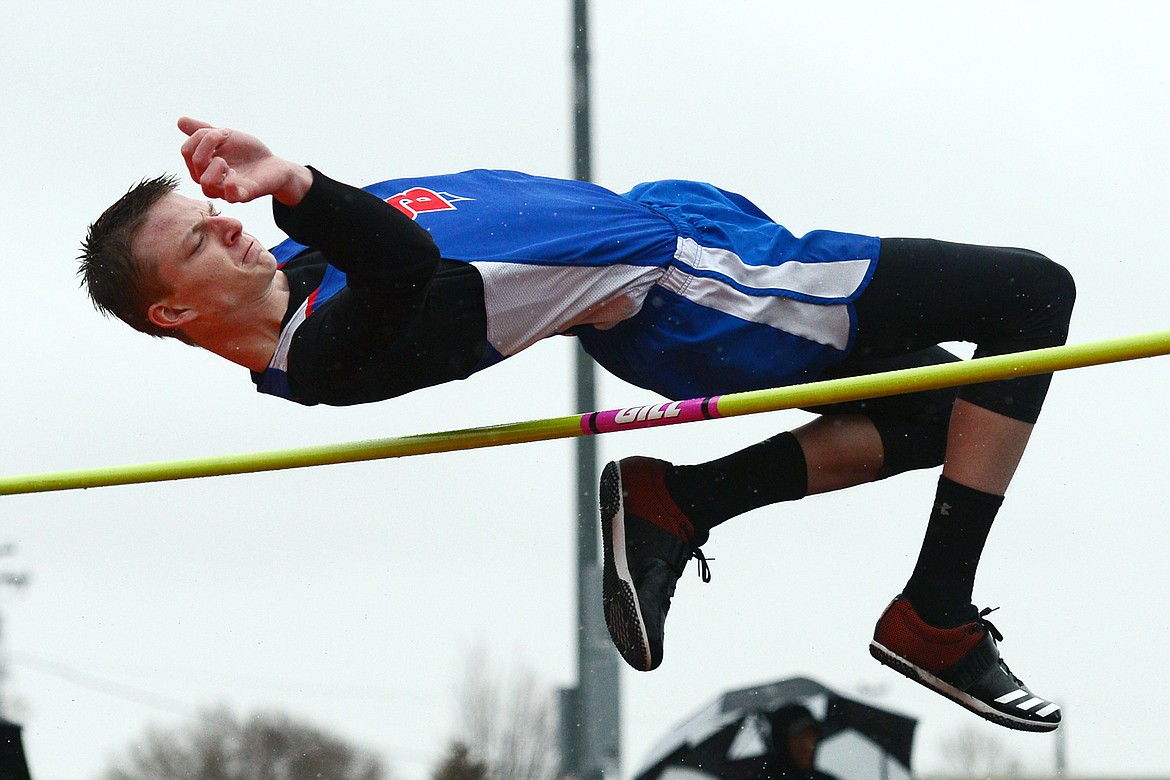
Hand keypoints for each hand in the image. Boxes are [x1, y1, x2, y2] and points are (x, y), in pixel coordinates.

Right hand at [177, 116, 310, 205]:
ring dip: (216, 164)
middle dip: (210, 142)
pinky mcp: (244, 196)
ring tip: (229, 162)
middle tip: (229, 136)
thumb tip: (180, 121)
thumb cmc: (247, 152)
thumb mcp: (224, 136)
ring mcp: (226, 190)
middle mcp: (210, 181)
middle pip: (195, 163)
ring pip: (205, 183)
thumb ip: (203, 131)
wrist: (274, 164)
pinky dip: (230, 183)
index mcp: (202, 167)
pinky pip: (230, 197)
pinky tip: (235, 173)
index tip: (224, 131)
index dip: (201, 136)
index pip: (186, 151)